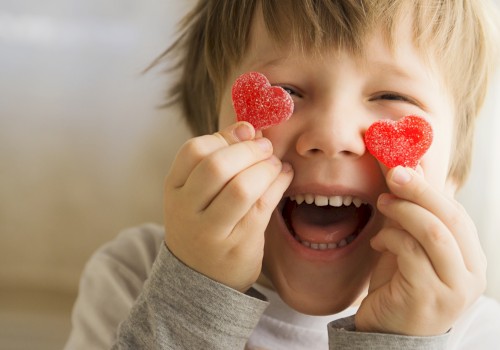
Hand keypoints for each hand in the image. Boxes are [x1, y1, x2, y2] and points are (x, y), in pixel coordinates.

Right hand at [163, 122, 292, 291]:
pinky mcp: (238, 245)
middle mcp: (187, 210)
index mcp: (174, 190)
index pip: (193, 150)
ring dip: (266, 168)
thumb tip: (248, 128)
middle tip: (266, 146)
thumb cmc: (203, 223)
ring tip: (276, 164)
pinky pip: (263, 207)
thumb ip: (217, 158)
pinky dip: (279, 184)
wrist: (201, 277)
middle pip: (217, 166)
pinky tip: (284, 176)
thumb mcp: (196, 192)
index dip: (225, 136)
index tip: (247, 132)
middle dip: (249, 150)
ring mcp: (211, 231)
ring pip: (242, 188)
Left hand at [356, 166, 486, 335]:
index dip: (429, 186)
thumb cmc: (400, 286)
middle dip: (420, 190)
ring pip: (433, 232)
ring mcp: (454, 289)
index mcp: (471, 259)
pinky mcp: (429, 297)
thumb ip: (412, 215)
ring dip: (403, 210)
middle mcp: (471, 274)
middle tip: (394, 173)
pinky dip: (390, 238)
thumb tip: (410, 169)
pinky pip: (410, 252)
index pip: (456, 213)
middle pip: (450, 218)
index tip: (404, 166)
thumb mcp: (408, 245)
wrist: (388, 333)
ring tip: (382, 204)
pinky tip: (378, 241)